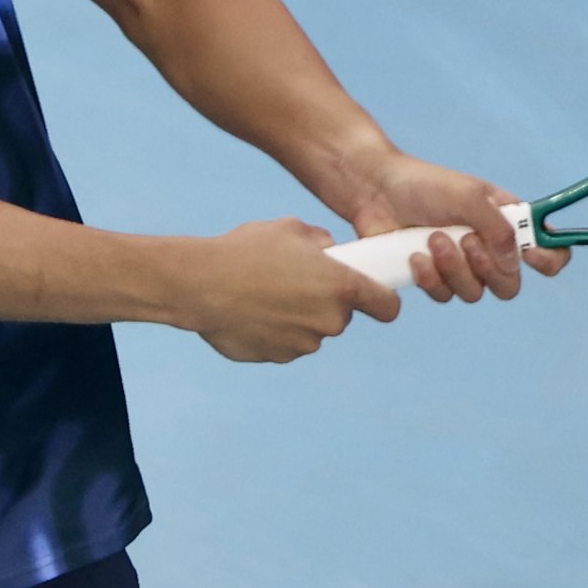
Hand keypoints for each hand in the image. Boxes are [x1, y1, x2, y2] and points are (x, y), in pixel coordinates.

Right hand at [169, 217, 396, 362]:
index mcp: (341, 286)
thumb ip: (321, 243)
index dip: (384, 302)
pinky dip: (275, 332)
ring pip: (312, 331)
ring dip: (298, 318)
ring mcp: (304, 343)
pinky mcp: (279, 357)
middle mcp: (329, 320)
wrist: (200, 284)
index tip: (375, 298)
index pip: (388, 307)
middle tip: (294, 283)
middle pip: (342, 316)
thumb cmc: (245, 250)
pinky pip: (286, 344)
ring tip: (264, 295)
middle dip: (325, 303)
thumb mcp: (290, 230)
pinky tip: (251, 312)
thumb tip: (330, 253)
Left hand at [340, 154, 569, 301]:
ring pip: (473, 293)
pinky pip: (443, 295)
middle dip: (487, 269)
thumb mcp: (468, 195)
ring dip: (454, 269)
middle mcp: (488, 248)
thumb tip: (514, 260)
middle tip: (465, 241)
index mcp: (507, 223)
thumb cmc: (424, 184)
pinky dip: (430, 278)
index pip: (548, 250)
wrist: (375, 191)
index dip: (549, 259)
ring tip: (432, 239)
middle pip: (508, 285)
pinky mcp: (432, 278)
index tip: (531, 255)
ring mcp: (459, 266)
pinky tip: (414, 257)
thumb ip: (497, 227)